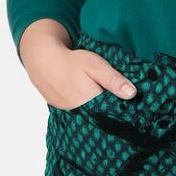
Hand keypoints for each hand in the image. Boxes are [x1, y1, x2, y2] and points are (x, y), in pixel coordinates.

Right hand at [20, 25, 135, 110]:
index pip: (113, 111)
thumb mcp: (96, 66)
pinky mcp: (64, 110)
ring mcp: (70, 112)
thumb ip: (114, 80)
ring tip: (102, 97)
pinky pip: (80, 113)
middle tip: (116, 97)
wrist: (43, 60)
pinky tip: (90, 99)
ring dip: (99, 109)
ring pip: (91, 115)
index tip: (130, 103)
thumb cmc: (71, 61)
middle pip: (102, 114)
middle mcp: (80, 111)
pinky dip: (87, 108)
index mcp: (91, 101)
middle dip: (111, 107)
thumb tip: (132, 94)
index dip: (123, 107)